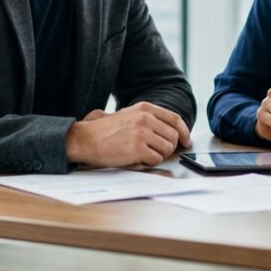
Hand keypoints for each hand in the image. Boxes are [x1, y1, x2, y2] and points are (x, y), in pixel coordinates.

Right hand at [66, 102, 191, 166]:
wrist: (85, 139)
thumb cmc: (105, 131)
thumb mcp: (129, 116)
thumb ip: (149, 120)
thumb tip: (172, 132)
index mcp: (145, 108)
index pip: (175, 119)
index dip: (184, 132)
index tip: (186, 141)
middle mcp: (146, 118)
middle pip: (173, 137)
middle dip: (168, 148)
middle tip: (154, 152)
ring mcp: (142, 132)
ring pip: (166, 149)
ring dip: (157, 156)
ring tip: (141, 154)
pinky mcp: (137, 148)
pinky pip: (156, 159)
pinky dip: (149, 162)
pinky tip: (136, 158)